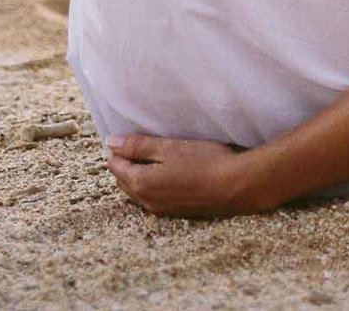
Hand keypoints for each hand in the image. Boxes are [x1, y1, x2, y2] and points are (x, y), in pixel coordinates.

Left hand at [104, 134, 271, 217]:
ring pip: (139, 191)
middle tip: (137, 145)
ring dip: (139, 175)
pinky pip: (154, 198)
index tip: (127, 136)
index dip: (118, 150)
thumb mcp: (170, 148)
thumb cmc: (204, 162)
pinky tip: (168, 174)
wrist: (237, 186)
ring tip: (152, 158)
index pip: (116, 166)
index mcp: (140, 183)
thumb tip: (111, 143)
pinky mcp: (177, 212)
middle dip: (126, 163)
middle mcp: (146, 201)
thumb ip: (138, 146)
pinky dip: (153, 185)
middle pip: (125, 180)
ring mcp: (162, 209)